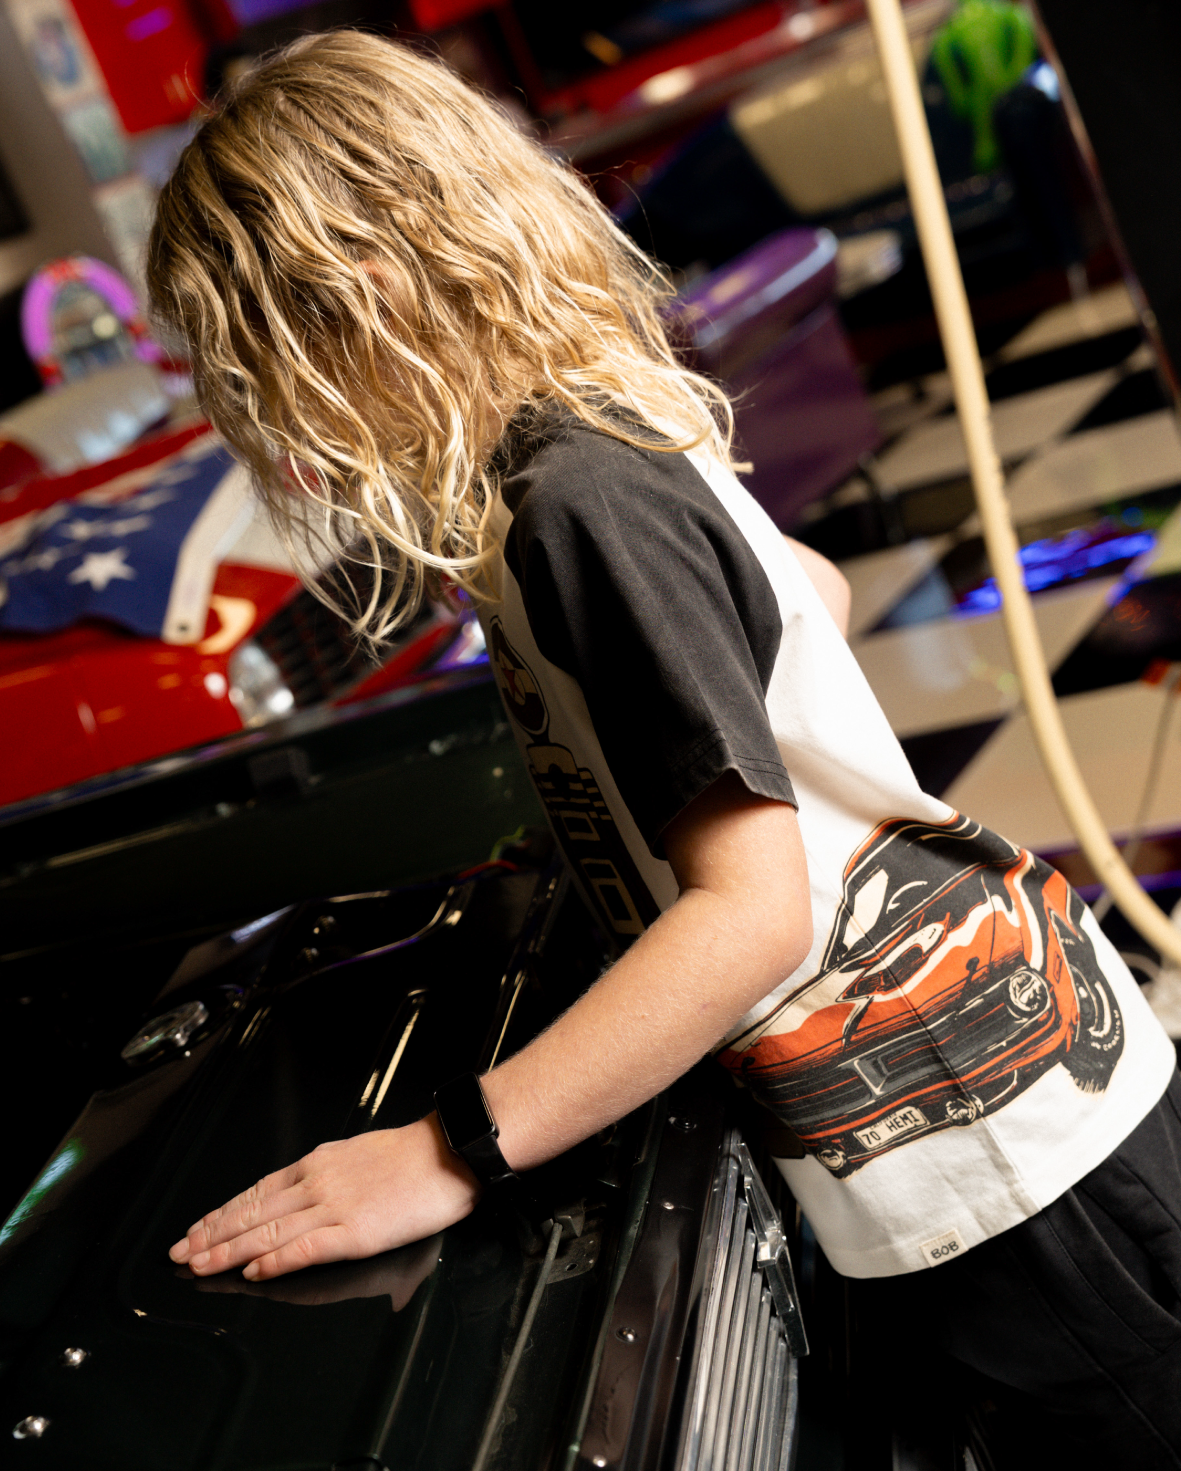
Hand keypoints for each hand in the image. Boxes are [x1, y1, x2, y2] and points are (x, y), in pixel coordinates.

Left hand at [168, 1115, 477, 1280]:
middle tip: (180, 1253)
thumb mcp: (358, 1157)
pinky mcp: (355, 1231)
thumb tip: (310, 1201)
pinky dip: (276, 1259)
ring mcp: (334, 1207)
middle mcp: (317, 1182)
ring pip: (268, 1230)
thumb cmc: (413, 1156)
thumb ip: (331, 1178)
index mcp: (317, 1163)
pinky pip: (305, 1247)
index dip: (223, 1213)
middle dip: (212, 1234)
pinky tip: (255, 1271)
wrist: (449, 1152)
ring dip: (229, 1250)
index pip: (256, 1191)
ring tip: (200, 1265)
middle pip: (253, 1212)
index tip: (197, 1228)